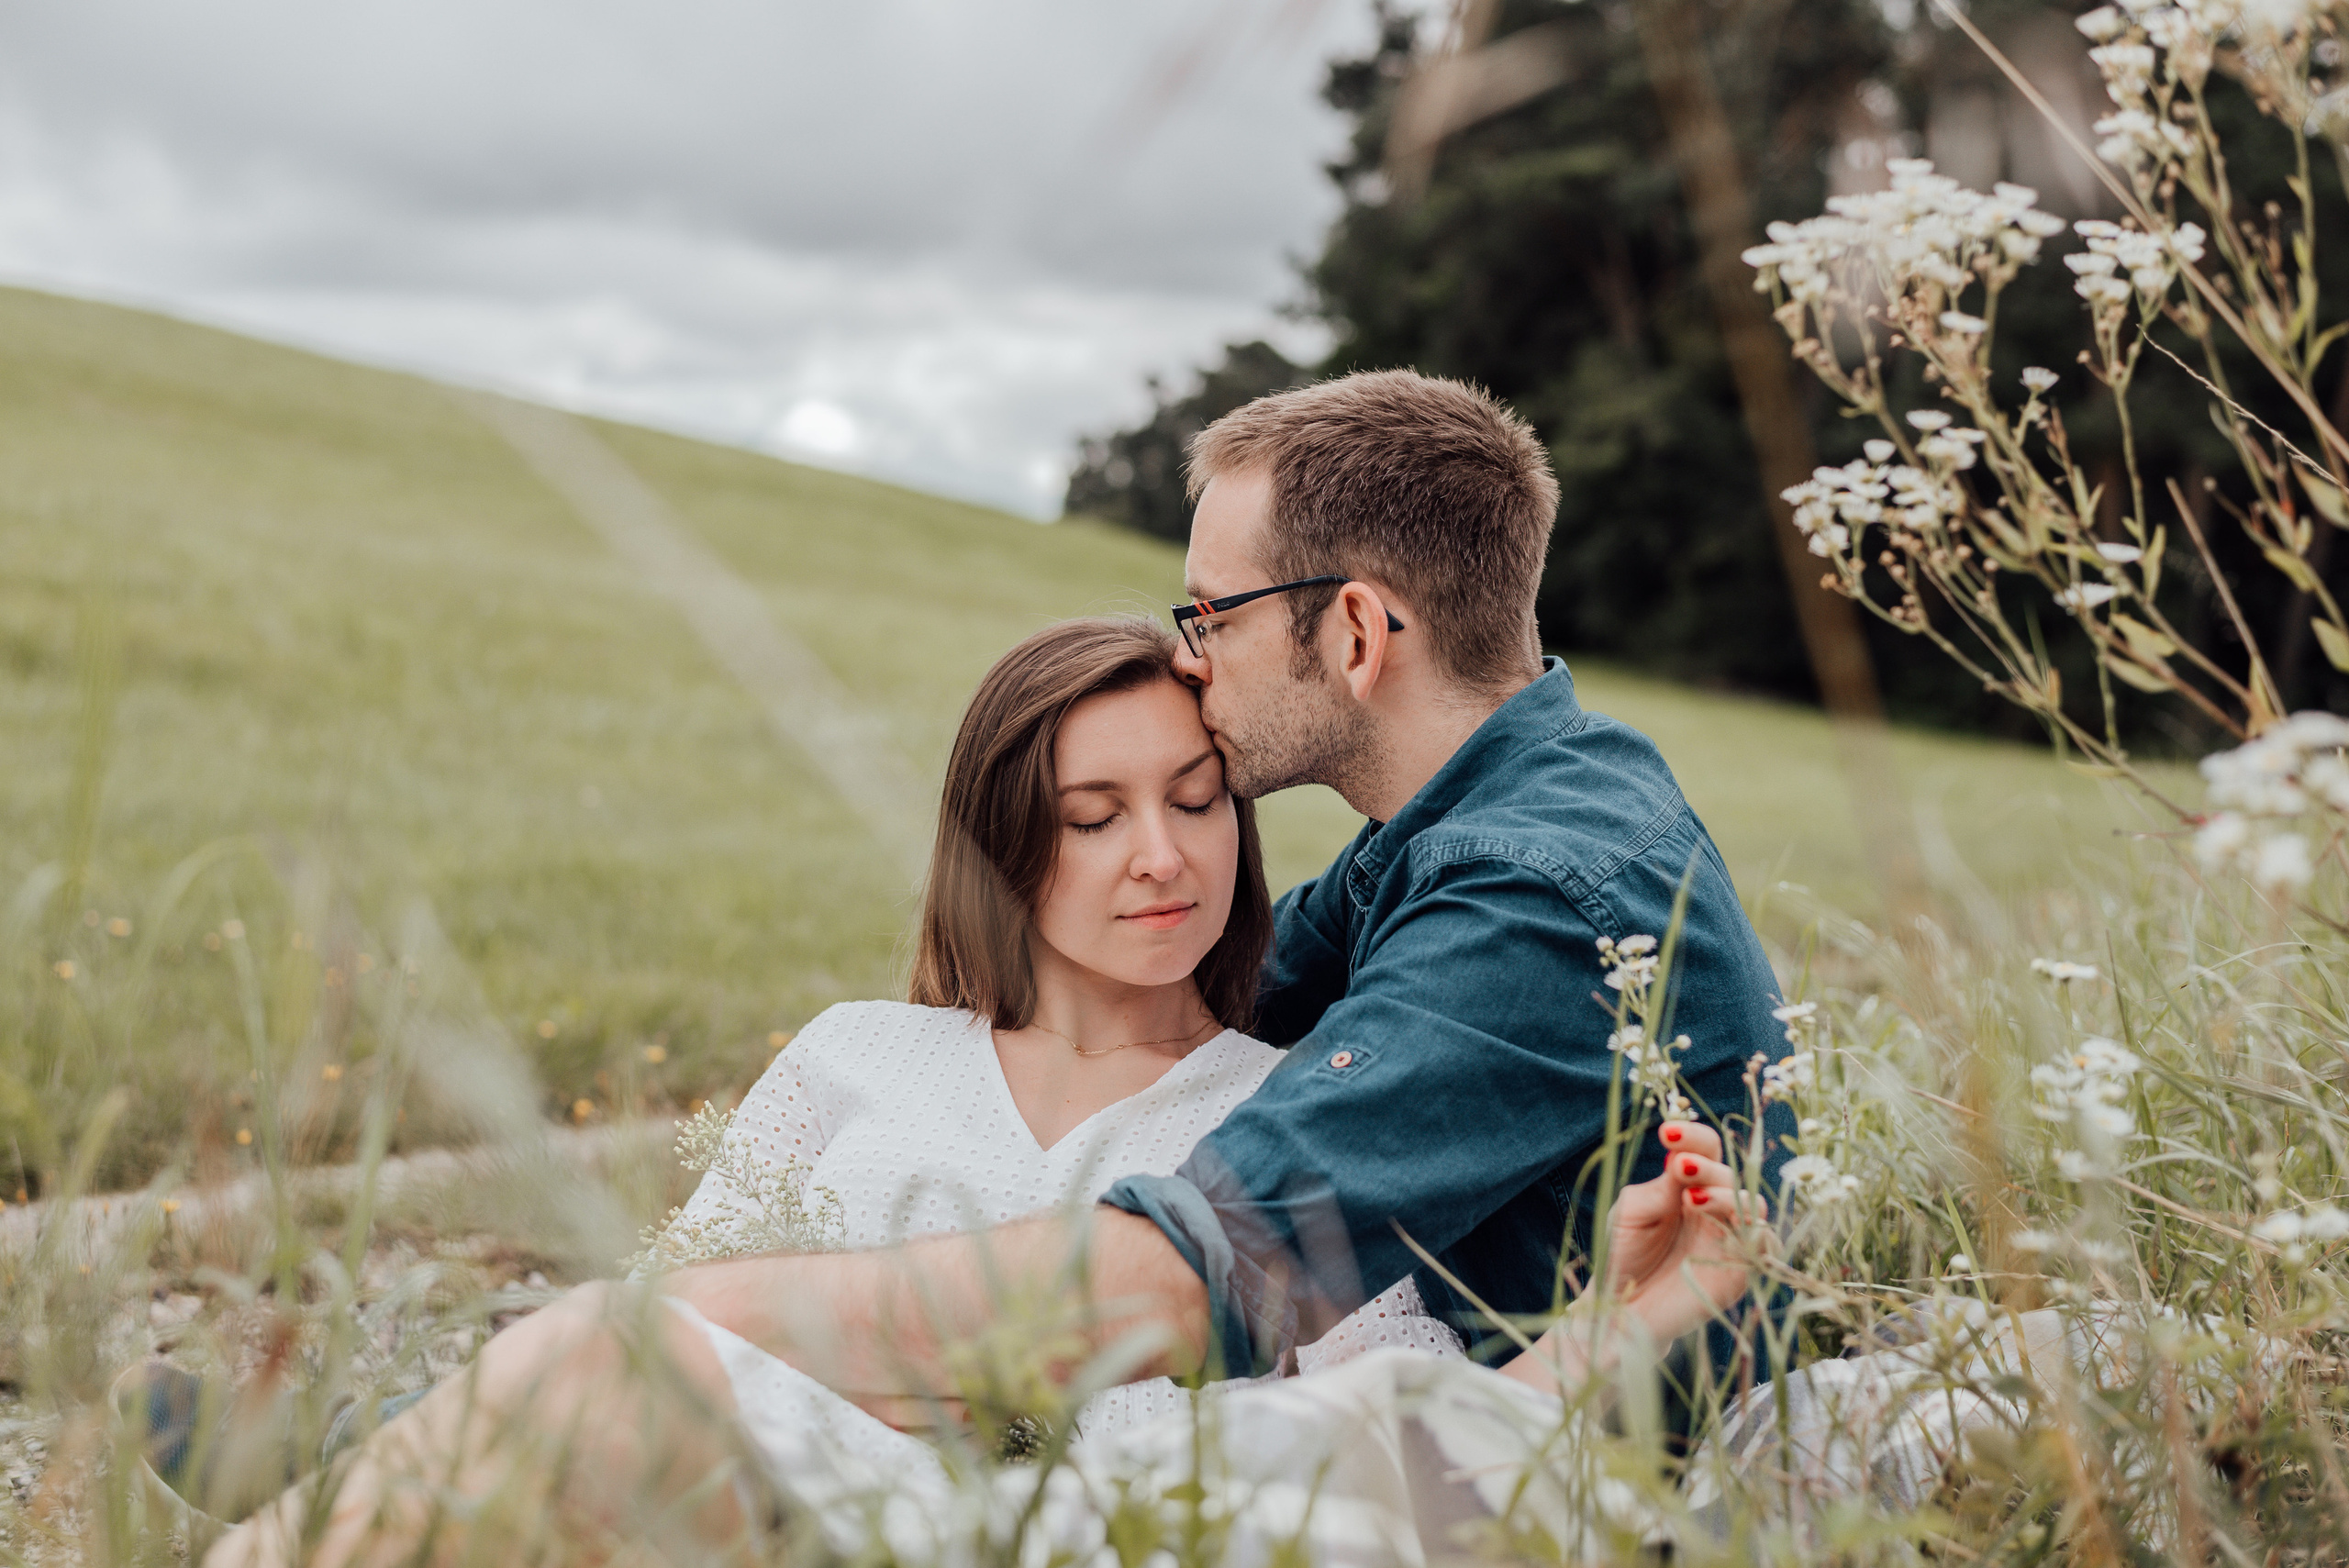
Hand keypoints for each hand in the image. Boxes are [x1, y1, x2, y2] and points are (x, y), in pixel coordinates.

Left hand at [1603, 1121, 1768, 1344]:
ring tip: (1691, 1198)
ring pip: (1752, 1205)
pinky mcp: (1739, 1272)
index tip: (1667, 1132)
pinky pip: (1764, 1246)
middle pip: (1729, 1175)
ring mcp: (1729, 1239)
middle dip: (1707, 1166)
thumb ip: (1658, 1188)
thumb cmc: (1624, 1254)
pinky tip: (1724, 1228)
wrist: (1621, 1309)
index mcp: (1687, 1186)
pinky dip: (1752, 1231)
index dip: (1693, 1137)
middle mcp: (1714, 1209)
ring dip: (1725, 1195)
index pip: (1705, 1151)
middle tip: (1679, 1167)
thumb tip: (1682, 1161)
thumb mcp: (1631, 1213)